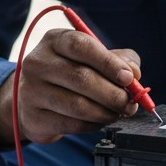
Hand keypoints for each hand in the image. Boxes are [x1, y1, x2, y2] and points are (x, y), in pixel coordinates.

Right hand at [0, 29, 141, 144]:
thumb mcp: (92, 58)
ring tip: (118, 113)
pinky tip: (101, 120)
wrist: (33, 101)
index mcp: (54, 40)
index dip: (108, 62)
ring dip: (106, 112)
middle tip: (130, 103)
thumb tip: (134, 73)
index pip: (81, 46)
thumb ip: (118, 59)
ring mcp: (31, 90)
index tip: (129, 78)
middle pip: (81, 78)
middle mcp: (38, 62)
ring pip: (77, 105)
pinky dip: (93, 125)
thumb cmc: (70, 74)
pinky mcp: (33, 117)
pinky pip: (72, 124)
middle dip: (113, 94)